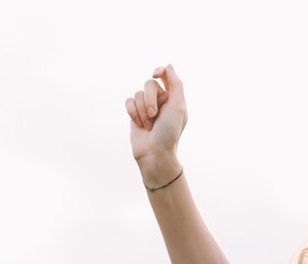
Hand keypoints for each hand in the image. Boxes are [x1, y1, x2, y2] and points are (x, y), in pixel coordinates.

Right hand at [125, 64, 187, 179]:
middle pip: (149, 84)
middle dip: (150, 99)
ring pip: (137, 94)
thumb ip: (176, 84)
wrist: (155, 153)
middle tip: (155, 116)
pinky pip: (129, 102)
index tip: (155, 74)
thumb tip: (169, 66)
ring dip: (142, 111)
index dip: (159, 71)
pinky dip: (133, 113)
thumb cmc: (169, 132)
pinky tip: (139, 124)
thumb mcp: (178, 106)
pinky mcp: (135, 114)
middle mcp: (160, 101)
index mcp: (173, 98)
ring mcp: (146, 107)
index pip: (165, 75)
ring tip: (149, 126)